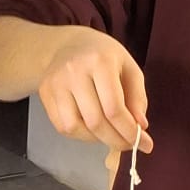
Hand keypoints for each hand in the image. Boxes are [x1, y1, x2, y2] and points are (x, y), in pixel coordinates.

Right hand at [39, 29, 151, 157]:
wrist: (67, 45)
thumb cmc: (103, 57)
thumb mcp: (129, 68)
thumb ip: (137, 98)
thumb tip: (140, 127)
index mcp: (100, 61)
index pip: (114, 108)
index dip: (129, 131)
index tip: (144, 144)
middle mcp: (74, 71)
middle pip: (95, 121)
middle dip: (116, 140)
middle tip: (128, 145)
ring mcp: (56, 83)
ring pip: (75, 127)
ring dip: (96, 139)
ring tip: (109, 134)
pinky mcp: (45, 93)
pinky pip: (62, 126)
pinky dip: (80, 135)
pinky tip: (92, 129)